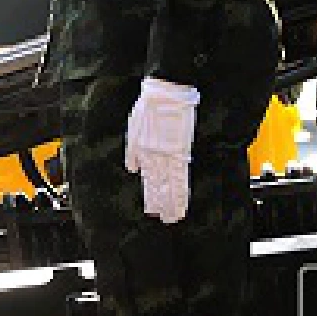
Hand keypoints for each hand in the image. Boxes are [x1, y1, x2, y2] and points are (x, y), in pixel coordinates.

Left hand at [124, 76, 200, 224]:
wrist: (165, 96)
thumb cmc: (148, 108)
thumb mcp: (133, 130)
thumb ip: (132, 153)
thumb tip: (133, 169)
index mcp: (142, 152)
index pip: (149, 181)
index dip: (152, 197)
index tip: (153, 211)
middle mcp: (155, 157)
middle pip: (160, 186)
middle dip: (162, 204)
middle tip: (166, 219)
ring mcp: (169, 155)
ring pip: (171, 185)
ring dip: (173, 202)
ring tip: (175, 216)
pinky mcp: (181, 150)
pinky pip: (181, 175)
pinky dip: (182, 189)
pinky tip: (183, 198)